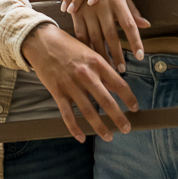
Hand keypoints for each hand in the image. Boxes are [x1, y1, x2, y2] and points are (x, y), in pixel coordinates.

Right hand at [22, 24, 138, 143]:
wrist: (41, 41)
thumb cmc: (67, 45)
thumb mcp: (89, 51)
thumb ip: (102, 67)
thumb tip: (116, 84)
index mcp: (97, 62)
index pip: (119, 84)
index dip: (129, 98)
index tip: (135, 108)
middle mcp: (86, 75)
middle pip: (106, 102)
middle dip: (119, 118)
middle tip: (126, 129)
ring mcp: (71, 85)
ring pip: (89, 112)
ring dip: (100, 127)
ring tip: (109, 136)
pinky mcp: (57, 92)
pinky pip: (68, 115)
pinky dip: (75, 128)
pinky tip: (82, 137)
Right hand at [70, 0, 150, 70]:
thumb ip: (132, 11)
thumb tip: (146, 25)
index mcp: (117, 1)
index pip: (129, 25)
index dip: (135, 41)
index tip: (140, 56)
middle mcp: (102, 6)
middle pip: (111, 35)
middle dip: (117, 54)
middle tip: (122, 69)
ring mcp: (87, 10)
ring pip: (95, 37)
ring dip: (102, 54)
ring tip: (108, 67)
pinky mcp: (75, 13)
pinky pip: (80, 34)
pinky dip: (86, 46)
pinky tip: (91, 56)